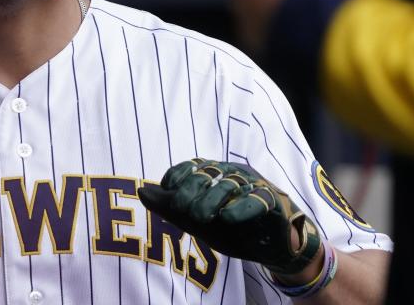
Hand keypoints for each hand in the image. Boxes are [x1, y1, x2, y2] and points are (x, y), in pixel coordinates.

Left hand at [138, 158, 322, 277]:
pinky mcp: (273, 201)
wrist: (273, 248)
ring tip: (200, 217)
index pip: (193, 165)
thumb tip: (140, 192)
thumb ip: (170, 207)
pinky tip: (227, 218)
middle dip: (191, 190)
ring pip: (229, 185)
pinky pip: (257, 200)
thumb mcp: (197, 221)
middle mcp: (234, 174)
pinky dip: (241, 208)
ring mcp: (254, 186)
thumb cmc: (234, 228)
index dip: (178, 174)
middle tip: (182, 210)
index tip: (167, 187)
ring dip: (212, 200)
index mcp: (216, 173)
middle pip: (208, 174)